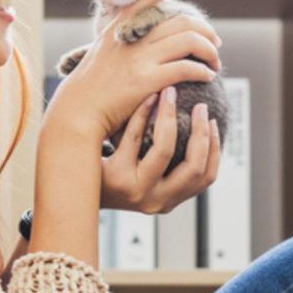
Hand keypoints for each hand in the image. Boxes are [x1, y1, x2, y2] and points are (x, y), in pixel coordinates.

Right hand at [43, 0, 221, 143]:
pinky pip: (187, 67)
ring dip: (210, 52)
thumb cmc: (92, 85)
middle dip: (206, 31)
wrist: (77, 109)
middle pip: (183, 21)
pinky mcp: (146, 79)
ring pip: (190, 41)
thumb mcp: (103, 49)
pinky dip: (203, 70)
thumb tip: (149, 37)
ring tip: (214, 63)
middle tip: (215, 44)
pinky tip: (207, 76)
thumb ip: (125, 38)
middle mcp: (132, 35)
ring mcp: (139, 56)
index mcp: (121, 24)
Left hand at [101, 87, 220, 213]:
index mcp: (170, 200)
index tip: (212, 122)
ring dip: (170, 117)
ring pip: (165, 150)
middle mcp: (157, 200)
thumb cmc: (116, 174)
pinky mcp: (116, 177)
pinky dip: (143, 114)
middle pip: (194, 167)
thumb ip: (170, 163)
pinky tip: (146, 97)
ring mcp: (136, 190)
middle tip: (200, 106)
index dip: (214, 148)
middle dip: (200, 132)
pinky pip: (135, 138)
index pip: (206, 178)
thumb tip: (200, 123)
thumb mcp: (147, 176)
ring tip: (170, 93)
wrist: (78, 186)